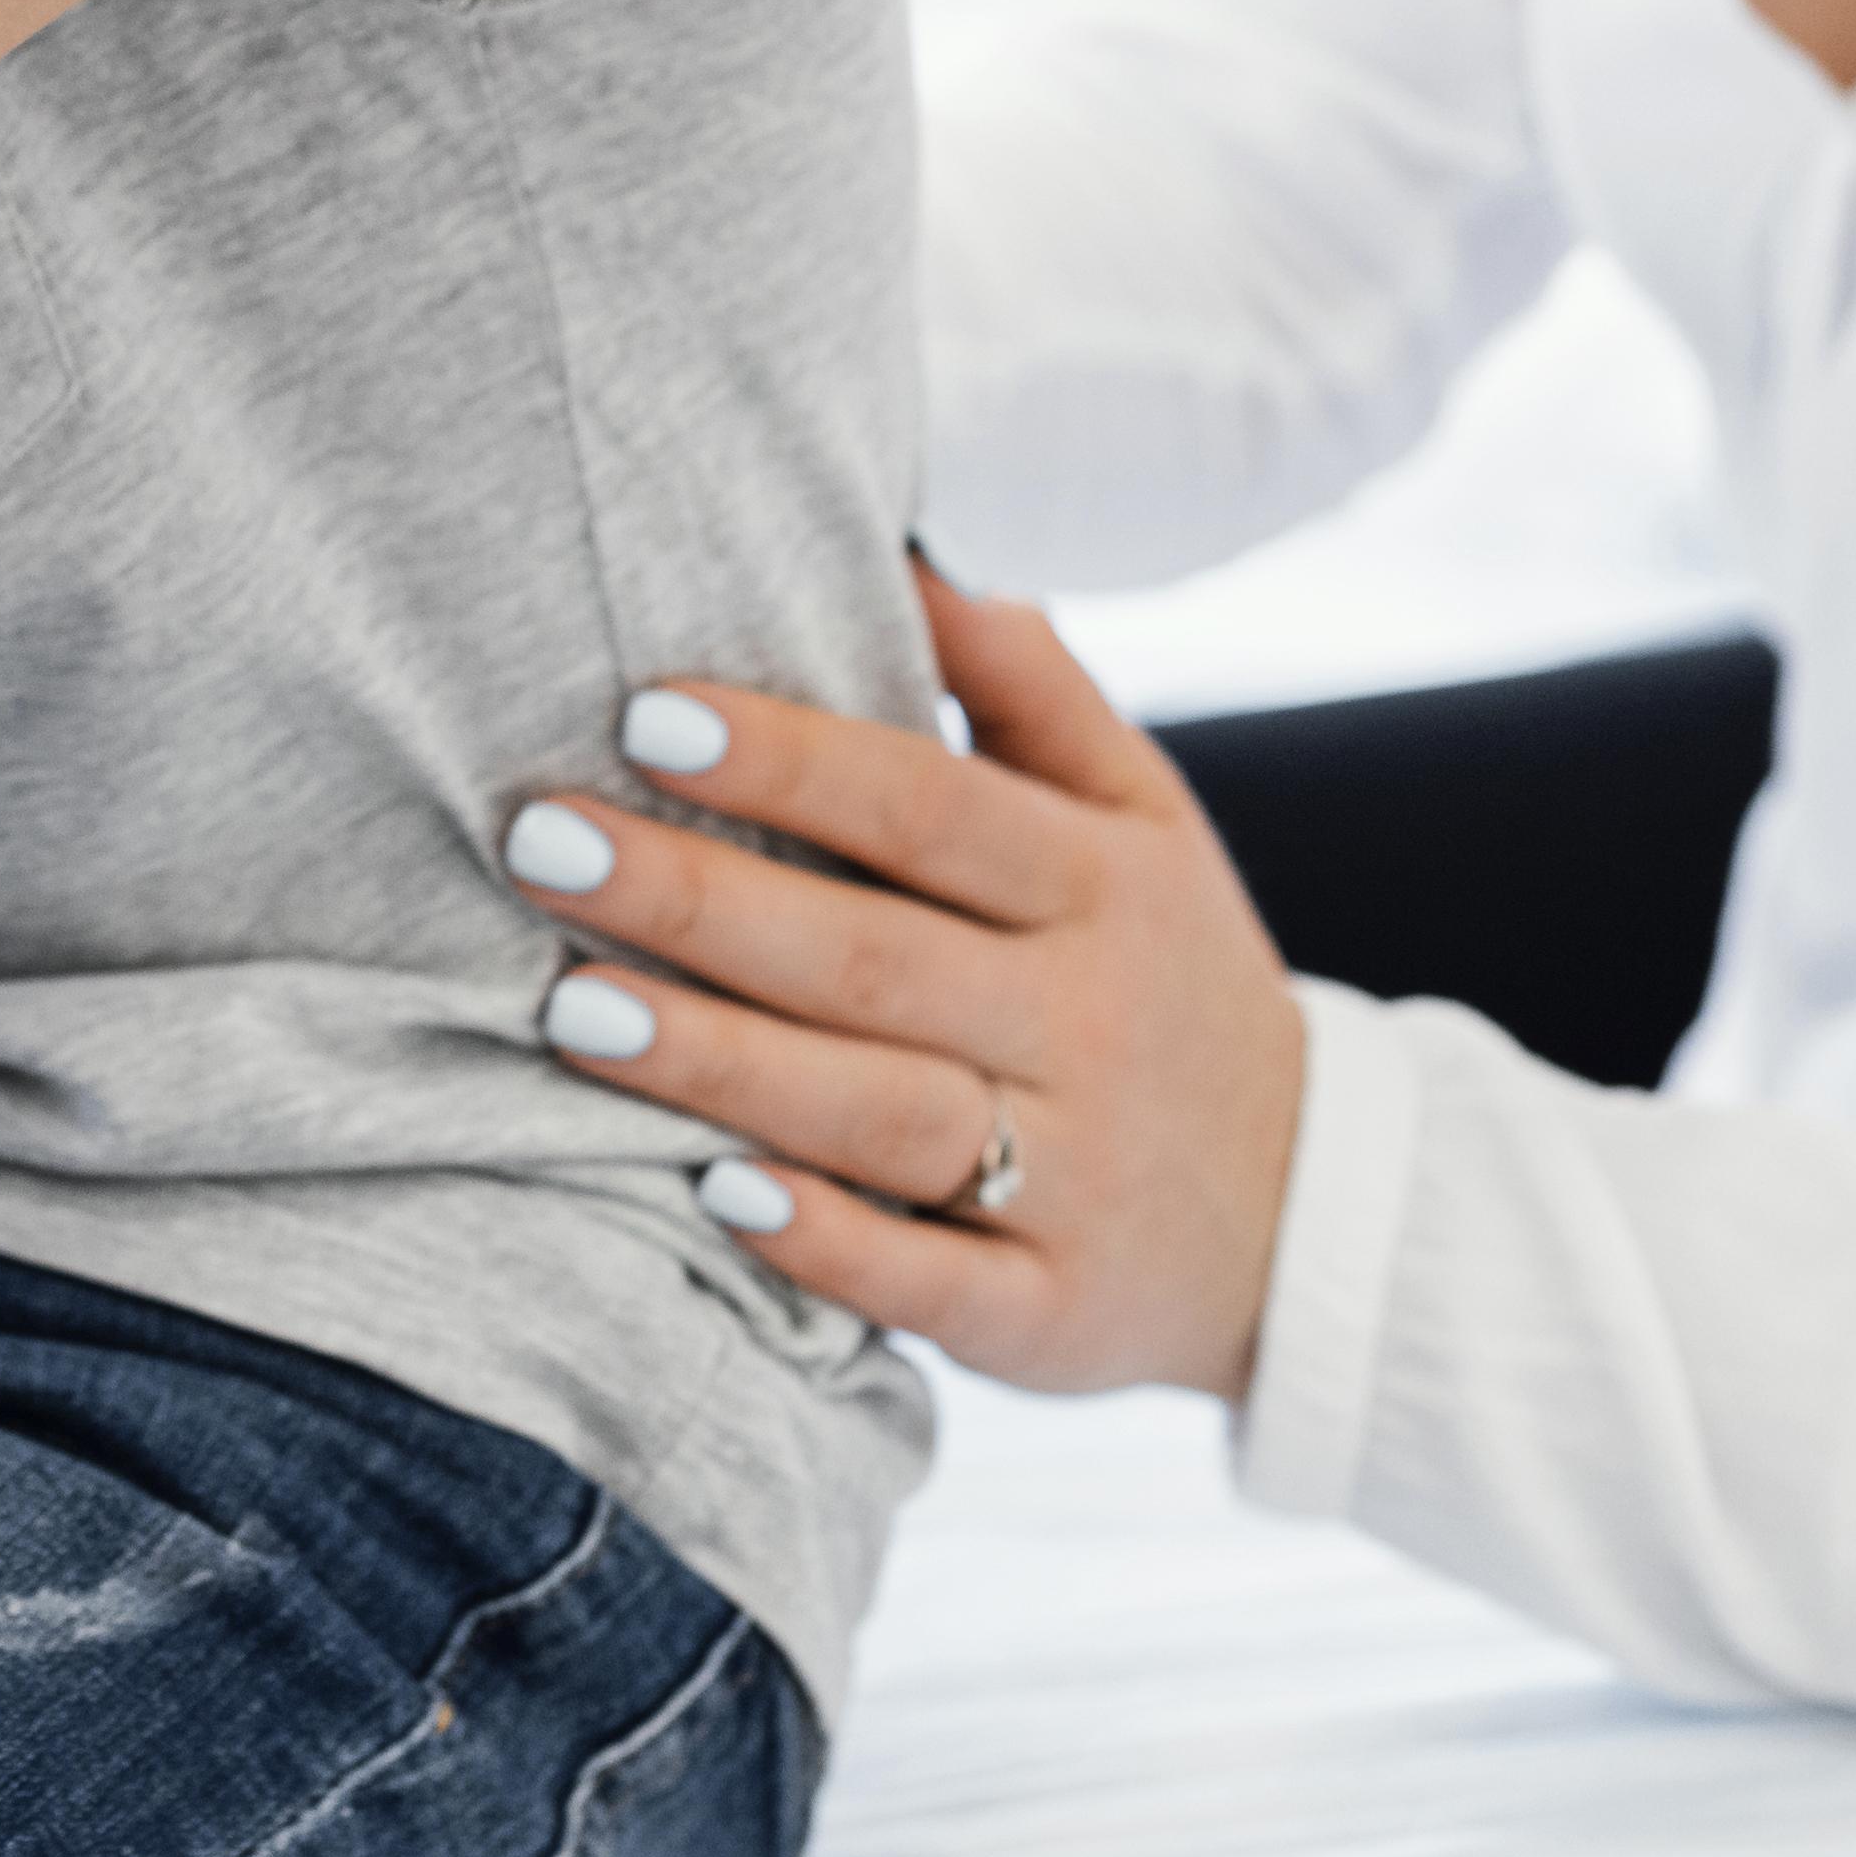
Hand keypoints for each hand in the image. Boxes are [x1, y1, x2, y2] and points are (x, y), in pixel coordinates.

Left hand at [498, 563, 1309, 1401]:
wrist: (1316, 1217)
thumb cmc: (1168, 975)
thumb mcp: (1145, 815)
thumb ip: (1030, 684)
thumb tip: (910, 542)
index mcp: (1101, 887)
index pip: (929, 811)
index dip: (789, 760)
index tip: (643, 711)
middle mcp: (1089, 1026)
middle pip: (874, 958)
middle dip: (700, 899)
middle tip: (539, 842)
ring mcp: (1074, 1177)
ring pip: (882, 1115)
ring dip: (723, 1066)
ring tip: (569, 1007)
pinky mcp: (1052, 1314)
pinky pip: (933, 1286)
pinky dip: (829, 1246)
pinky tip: (711, 1194)